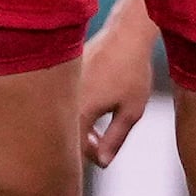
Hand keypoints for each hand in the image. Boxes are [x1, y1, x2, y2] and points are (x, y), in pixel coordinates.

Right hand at [77, 6, 159, 167]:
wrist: (126, 34)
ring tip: (98, 132)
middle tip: (100, 147)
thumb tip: (103, 162)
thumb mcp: (130, 111)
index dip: (88, 157)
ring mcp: (63, 84)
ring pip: (63, 116)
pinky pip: (64, 100)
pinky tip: (92, 109)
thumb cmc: (132, 71)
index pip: (74, 148)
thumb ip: (114, 140)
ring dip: (78, 128)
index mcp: (81, 111)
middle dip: (81, 145)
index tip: (102, 157)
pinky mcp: (64, 74)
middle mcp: (65, 98)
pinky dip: (75, 110)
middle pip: (65, 133)